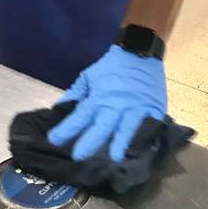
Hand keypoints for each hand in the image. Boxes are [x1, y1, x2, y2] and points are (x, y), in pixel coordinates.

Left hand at [47, 46, 166, 162]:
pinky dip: (146, 137)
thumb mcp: (89, 75)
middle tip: (78, 157)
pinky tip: (141, 149)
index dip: (66, 129)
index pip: (80, 116)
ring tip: (116, 158)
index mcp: (99, 96)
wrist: (139, 51)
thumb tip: (59, 108)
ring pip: (127, 127)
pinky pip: (150, 125)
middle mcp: (116, 104)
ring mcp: (136, 107)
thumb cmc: (112, 66)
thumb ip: (76, 93)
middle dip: (90, 142)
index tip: (53, 140)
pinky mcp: (154, 108)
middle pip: (102, 126)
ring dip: (121, 142)